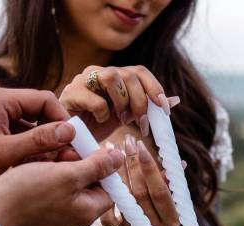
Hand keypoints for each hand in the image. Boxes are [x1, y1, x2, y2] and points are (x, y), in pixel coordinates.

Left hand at [0, 88, 77, 202]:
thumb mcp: (4, 153)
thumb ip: (38, 140)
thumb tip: (69, 131)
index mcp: (1, 101)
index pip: (45, 100)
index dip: (62, 119)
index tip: (73, 141)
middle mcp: (2, 105)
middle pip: (42, 112)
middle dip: (56, 133)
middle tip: (67, 154)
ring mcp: (0, 119)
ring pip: (36, 126)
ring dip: (46, 144)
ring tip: (53, 163)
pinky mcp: (0, 133)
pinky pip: (25, 137)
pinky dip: (34, 150)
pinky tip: (37, 166)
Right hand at [0, 147, 121, 225]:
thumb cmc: (27, 193)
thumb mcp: (68, 175)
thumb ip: (96, 166)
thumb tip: (119, 157)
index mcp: (86, 213)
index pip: (110, 189)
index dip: (105, 166)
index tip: (93, 149)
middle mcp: (73, 217)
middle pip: (89, 184)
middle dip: (81, 163)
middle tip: (67, 150)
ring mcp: (55, 215)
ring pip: (68, 183)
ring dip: (62, 165)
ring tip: (49, 154)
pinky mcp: (38, 209)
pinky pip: (50, 187)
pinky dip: (47, 172)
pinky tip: (36, 162)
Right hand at [59, 65, 179, 140]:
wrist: (69, 136)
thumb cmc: (97, 124)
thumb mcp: (127, 116)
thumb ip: (147, 107)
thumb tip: (175, 100)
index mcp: (115, 76)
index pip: (140, 71)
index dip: (155, 88)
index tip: (164, 109)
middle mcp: (100, 72)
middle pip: (128, 74)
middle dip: (140, 101)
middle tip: (141, 124)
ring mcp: (83, 79)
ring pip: (112, 77)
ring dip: (122, 102)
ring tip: (120, 119)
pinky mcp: (71, 93)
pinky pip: (96, 99)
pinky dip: (103, 114)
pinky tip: (100, 122)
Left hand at [100, 134, 179, 225]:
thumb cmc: (158, 214)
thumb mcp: (168, 202)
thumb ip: (171, 184)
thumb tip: (180, 163)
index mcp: (171, 219)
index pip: (160, 191)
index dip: (150, 169)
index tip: (141, 147)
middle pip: (140, 194)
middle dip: (132, 165)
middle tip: (126, 143)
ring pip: (123, 202)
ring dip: (117, 175)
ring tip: (112, 152)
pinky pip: (108, 216)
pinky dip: (105, 196)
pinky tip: (102, 177)